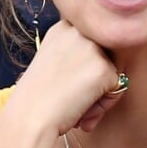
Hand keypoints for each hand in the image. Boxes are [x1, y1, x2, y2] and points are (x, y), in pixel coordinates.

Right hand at [11, 20, 123, 135]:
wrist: (28, 120)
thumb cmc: (36, 99)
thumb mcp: (52, 62)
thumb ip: (76, 53)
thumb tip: (105, 60)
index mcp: (64, 28)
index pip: (92, 43)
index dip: (83, 68)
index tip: (65, 81)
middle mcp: (79, 32)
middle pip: (105, 56)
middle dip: (94, 80)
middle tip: (71, 97)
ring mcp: (93, 49)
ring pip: (113, 71)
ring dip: (100, 93)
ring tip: (75, 107)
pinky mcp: (104, 68)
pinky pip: (118, 87)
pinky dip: (104, 104)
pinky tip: (82, 112)